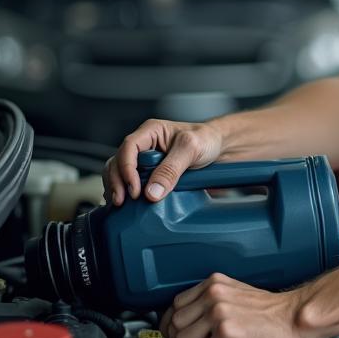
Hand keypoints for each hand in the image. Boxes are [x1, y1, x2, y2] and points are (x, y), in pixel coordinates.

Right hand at [102, 118, 222, 205]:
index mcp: (150, 132)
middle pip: (117, 162)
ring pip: (119, 174)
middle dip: (117, 182)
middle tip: (123, 200)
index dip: (126, 168)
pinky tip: (128, 205)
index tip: (134, 189)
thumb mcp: (191, 149)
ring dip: (118, 189)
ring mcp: (146, 161)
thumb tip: (152, 191)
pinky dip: (127, 194)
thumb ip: (171, 169)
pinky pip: (132, 184)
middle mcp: (144, 146)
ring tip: (122, 205)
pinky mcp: (150, 175)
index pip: (128, 147)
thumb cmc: (207, 139)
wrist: (221, 148)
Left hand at [159, 273, 311, 337]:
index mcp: (214, 283)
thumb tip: (189, 323)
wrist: (297, 317)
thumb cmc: (273, 311)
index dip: (173, 328)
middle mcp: (214, 294)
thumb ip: (212, 302)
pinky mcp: (227, 333)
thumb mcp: (237, 294)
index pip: (175, 306)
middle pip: (174, 325)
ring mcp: (219, 313)